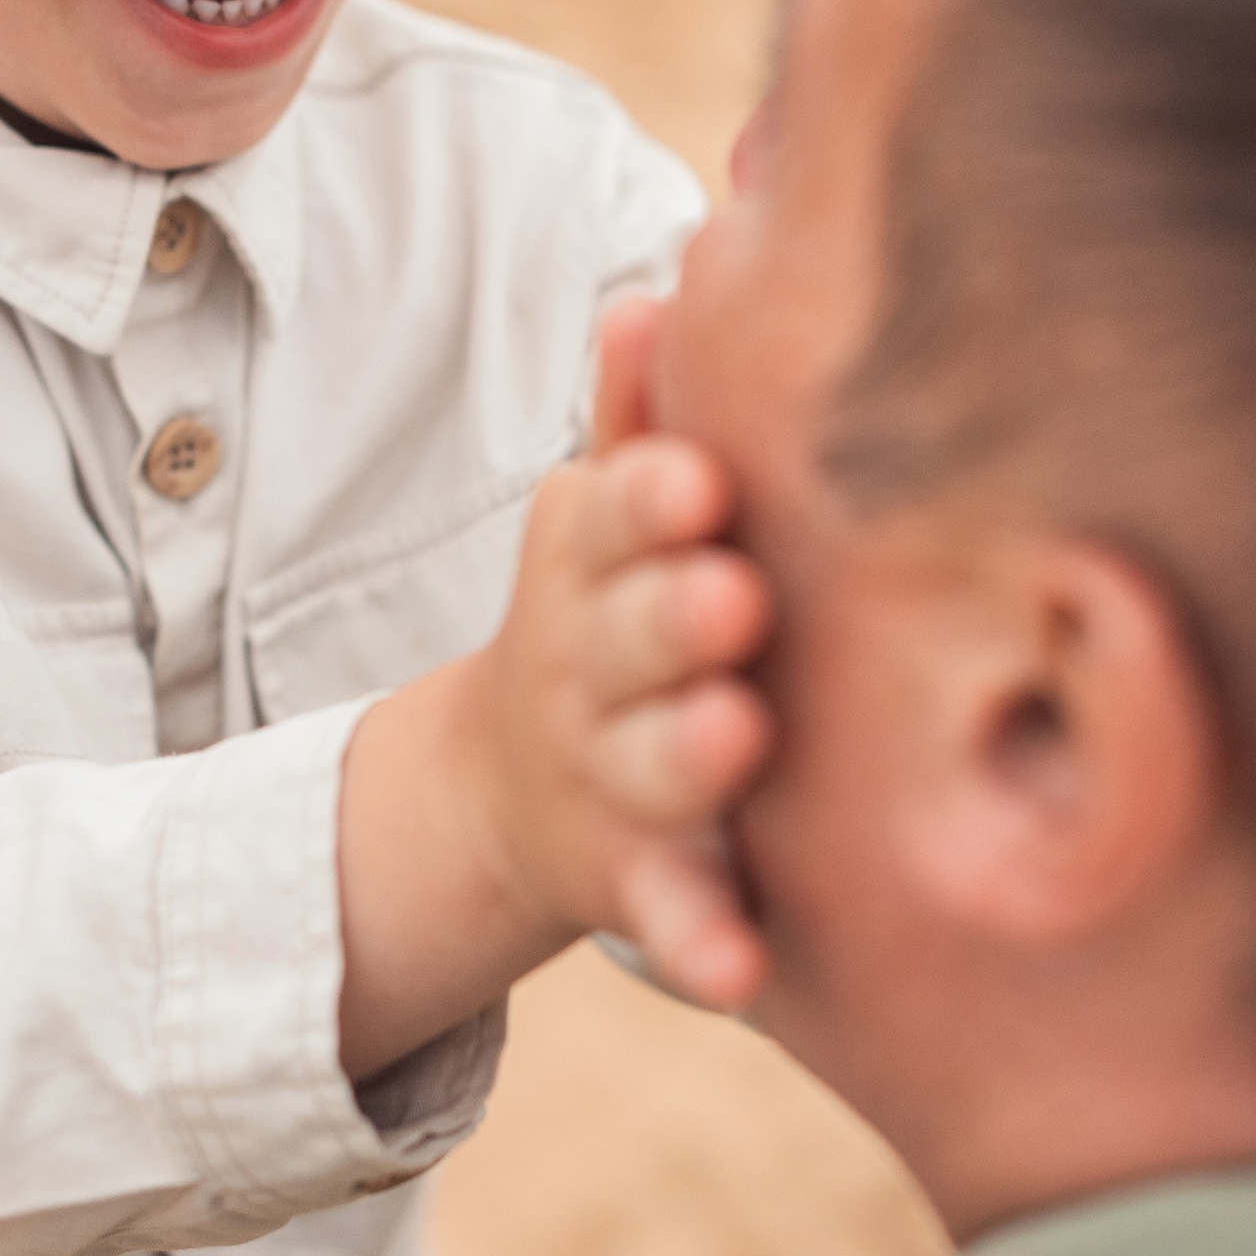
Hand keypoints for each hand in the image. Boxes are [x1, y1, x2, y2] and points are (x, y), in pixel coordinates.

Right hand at [475, 293, 772, 1009]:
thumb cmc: (615, 610)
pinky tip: (739, 971)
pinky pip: (670, 914)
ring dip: (687, 752)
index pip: (613, 515)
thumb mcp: (607, 515)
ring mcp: (608, 777)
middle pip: (628, 638)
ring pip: (650, 767)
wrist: (515, 785)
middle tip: (732, 597)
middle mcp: (590, 669)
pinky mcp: (635, 881)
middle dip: (672, 616)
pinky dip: (699, 940)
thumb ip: (639, 413)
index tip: (700, 482)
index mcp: (593, 562)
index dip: (650, 501)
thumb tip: (656, 285)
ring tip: (736, 736)